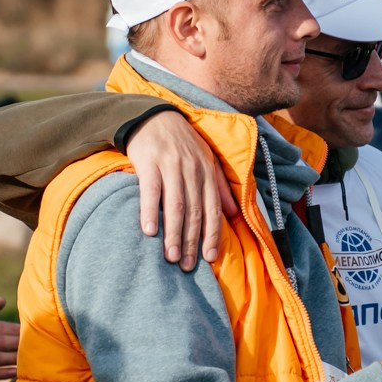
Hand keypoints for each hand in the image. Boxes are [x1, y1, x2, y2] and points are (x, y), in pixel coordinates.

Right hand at [125, 109, 227, 270]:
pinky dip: (150, 212)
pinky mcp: (148, 162)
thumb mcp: (206, 159)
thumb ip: (219, 186)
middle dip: (191, 241)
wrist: (153, 115)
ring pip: (175, 205)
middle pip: (194, 212)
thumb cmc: (181, 143)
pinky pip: (150, 191)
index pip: (212, 209)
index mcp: (207, 171)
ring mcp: (170, 165)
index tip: (209, 258)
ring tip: (171, 257)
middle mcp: (192, 169)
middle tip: (186, 266)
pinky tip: (149, 232)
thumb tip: (233, 213)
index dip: (212, 235)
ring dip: (174, 234)